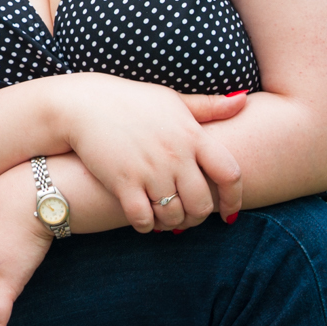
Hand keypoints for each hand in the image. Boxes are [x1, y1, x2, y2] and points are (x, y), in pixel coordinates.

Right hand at [46, 76, 245, 231]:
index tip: (229, 212)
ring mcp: (149, 170)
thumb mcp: (171, 99)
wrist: (82, 104)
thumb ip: (208, 106)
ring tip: (166, 219)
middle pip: (202, 204)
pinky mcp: (123, 182)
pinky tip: (144, 220)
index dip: (235, 199)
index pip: (230, 174)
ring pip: (174, 216)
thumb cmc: (129, 100)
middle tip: (188, 217)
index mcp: (191, 135)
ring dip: (173, 223)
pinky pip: (144, 219)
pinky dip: (147, 226)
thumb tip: (244, 100)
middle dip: (198, 217)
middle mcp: (175, 155)